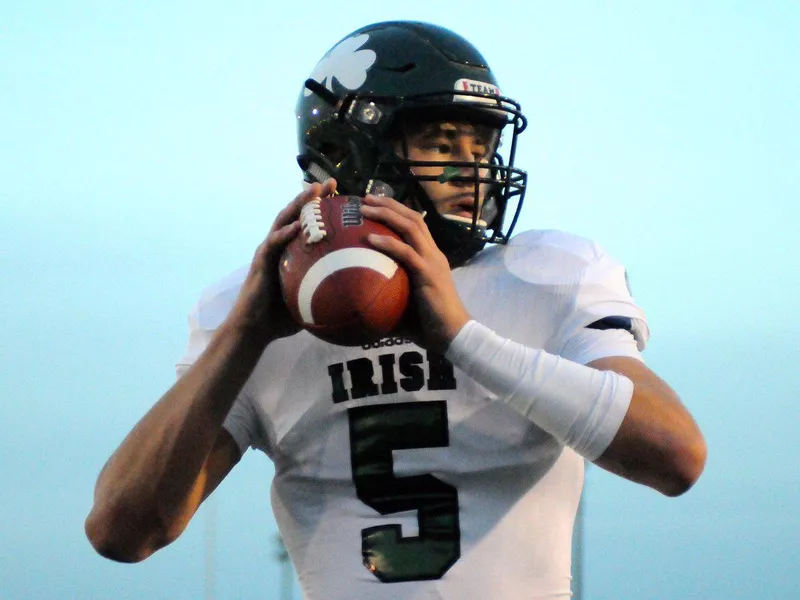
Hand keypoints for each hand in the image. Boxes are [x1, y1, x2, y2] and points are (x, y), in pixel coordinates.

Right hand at [227, 179, 338, 342]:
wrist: (255, 329)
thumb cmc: (283, 316)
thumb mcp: (313, 300)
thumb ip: (331, 291)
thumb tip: (362, 296)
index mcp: (292, 251)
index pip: (309, 223)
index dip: (324, 208)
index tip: (344, 196)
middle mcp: (280, 245)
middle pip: (297, 214)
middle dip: (312, 196)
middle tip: (331, 183)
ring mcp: (268, 251)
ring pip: (283, 221)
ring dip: (298, 204)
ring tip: (313, 192)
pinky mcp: (261, 262)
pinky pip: (273, 244)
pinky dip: (284, 234)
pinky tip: (296, 226)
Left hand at [360, 194, 470, 352]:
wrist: (453, 335)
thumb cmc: (429, 324)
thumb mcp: (406, 301)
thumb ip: (389, 292)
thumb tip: (360, 299)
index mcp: (431, 257)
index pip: (416, 224)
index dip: (396, 211)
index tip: (374, 203)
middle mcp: (433, 254)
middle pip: (413, 218)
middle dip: (389, 204)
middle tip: (366, 197)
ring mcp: (432, 262)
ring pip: (411, 228)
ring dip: (387, 215)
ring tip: (365, 209)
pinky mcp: (428, 274)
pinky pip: (406, 253)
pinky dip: (388, 243)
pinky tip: (370, 239)